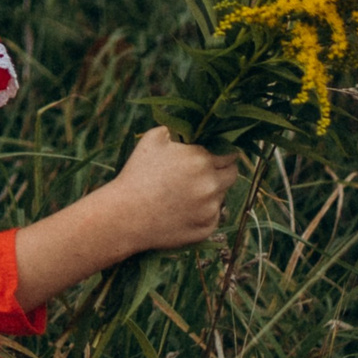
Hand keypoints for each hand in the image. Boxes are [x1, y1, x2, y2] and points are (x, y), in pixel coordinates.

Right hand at [104, 128, 237, 251]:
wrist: (125, 216)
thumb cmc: (136, 174)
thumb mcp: (152, 140)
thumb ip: (176, 129)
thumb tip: (189, 129)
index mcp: (201, 159)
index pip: (230, 152)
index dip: (223, 152)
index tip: (214, 154)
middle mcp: (211, 184)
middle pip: (232, 174)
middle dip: (222, 171)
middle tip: (204, 172)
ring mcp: (210, 208)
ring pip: (222, 196)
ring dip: (211, 192)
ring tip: (185, 193)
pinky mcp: (207, 228)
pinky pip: (213, 217)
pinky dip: (203, 213)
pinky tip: (183, 210)